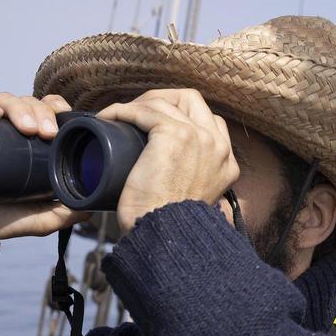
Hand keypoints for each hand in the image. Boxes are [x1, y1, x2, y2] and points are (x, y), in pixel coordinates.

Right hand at [0, 92, 93, 256]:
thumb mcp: (35, 221)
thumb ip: (61, 216)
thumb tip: (91, 210)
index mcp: (29, 142)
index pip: (48, 113)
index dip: (58, 110)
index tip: (66, 125)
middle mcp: (8, 129)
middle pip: (30, 103)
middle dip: (42, 112)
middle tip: (48, 133)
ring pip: (5, 100)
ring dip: (19, 108)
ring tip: (27, 128)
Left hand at [95, 89, 239, 235]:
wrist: (165, 235)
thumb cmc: (169, 227)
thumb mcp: (192, 204)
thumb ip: (195, 190)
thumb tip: (177, 188)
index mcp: (227, 163)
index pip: (208, 121)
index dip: (179, 116)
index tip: (154, 127)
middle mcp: (218, 146)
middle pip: (190, 100)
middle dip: (161, 100)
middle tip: (135, 116)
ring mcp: (199, 137)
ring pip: (164, 101)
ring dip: (137, 105)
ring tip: (117, 118)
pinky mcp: (175, 134)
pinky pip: (143, 110)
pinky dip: (122, 110)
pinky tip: (109, 117)